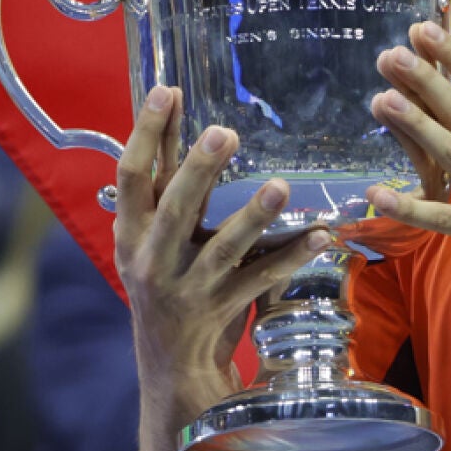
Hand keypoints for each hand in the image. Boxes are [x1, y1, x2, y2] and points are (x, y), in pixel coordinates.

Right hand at [113, 86, 329, 448]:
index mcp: (131, 232)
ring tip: (279, 185)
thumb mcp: (151, 229)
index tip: (168, 90)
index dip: (145, 133)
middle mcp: (153, 260)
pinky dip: (291, 257)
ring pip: (223, 249)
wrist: (168, 359)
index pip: (131, 176)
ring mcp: (188, 288)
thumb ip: (165, 172)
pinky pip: (261, 279)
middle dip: (199, 170)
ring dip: (252, 216)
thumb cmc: (164, 274)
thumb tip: (169, 96)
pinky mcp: (222, 308)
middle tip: (226, 132)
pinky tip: (320, 235)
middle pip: (175, 210)